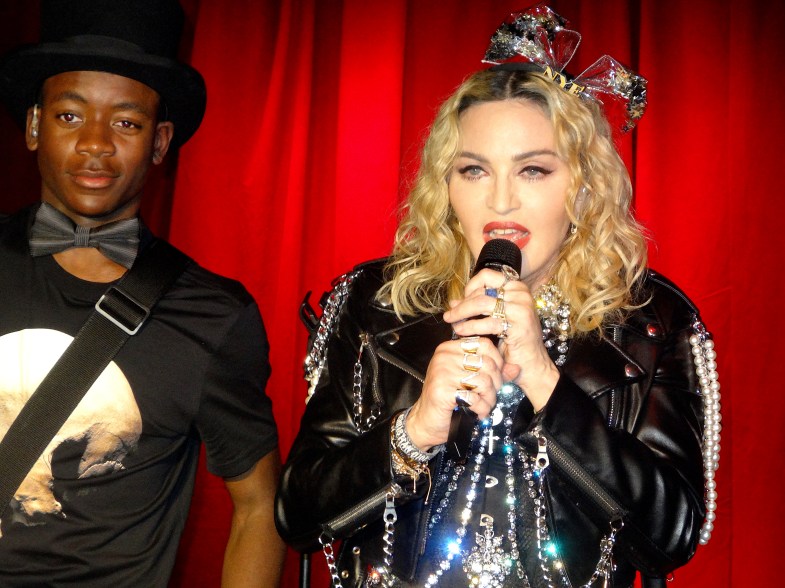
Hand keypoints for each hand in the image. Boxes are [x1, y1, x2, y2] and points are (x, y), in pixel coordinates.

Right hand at [406, 335, 503, 450]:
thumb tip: (516, 368)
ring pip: (483, 381)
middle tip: (490, 396)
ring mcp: (441, 372)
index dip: (498, 361)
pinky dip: (481, 408)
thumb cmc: (448, 400)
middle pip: (487, 363)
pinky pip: (474, 397)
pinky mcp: (442, 390)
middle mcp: (444, 357)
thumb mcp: (471, 381)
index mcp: (450, 348)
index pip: (484, 344)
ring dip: (489, 398)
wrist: (426, 422)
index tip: (496, 377)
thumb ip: (493, 373)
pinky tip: (477, 412)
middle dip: (496, 384)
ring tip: (484, 405)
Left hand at [444, 268, 559, 410]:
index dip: (470, 286)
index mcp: (516, 288)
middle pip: (481, 291)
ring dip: (462, 314)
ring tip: (452, 323)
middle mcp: (521, 294)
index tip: (461, 301)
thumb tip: (453, 302)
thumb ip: (475, 308)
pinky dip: (470, 326)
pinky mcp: (519, 324)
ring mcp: (521, 307)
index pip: (487, 275)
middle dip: (461, 305)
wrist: (532, 365)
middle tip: (449, 316)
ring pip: (481, 303)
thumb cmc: (513, 342)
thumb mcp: (493, 320)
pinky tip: (462, 332)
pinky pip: (487, 322)